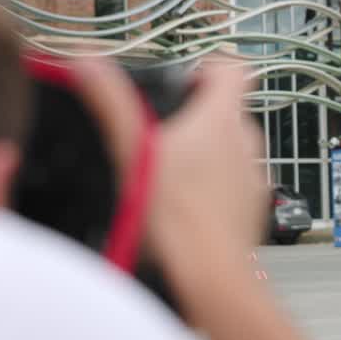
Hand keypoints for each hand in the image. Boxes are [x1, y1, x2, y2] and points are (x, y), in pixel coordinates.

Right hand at [70, 58, 266, 261]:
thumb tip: (87, 61)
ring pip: (230, 151)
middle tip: (160, 134)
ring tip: (167, 176)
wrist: (210, 278)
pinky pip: (233, 187)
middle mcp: (246, 144)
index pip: (230, 68)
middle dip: (195, 118)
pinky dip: (212, 190)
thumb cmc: (177, 221)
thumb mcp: (132, 152)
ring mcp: (253, 179)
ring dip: (204, 156)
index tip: (183, 78)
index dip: (206, 66)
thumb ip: (111, 103)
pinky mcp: (252, 211)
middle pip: (226, 112)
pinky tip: (183, 209)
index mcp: (221, 120)